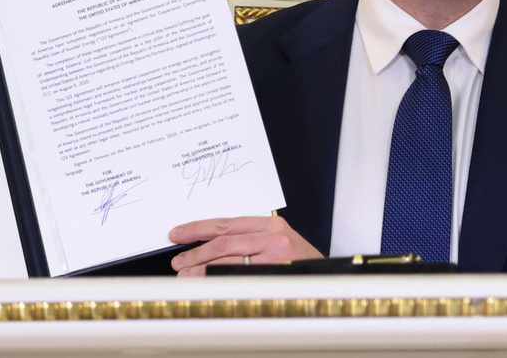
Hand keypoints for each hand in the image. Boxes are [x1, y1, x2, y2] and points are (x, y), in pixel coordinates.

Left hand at [168, 215, 322, 275]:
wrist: (329, 280)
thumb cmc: (301, 264)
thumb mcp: (278, 243)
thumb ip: (250, 239)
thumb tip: (211, 246)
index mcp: (270, 224)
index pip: (226, 223)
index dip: (198, 228)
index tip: (178, 234)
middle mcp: (272, 236)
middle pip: (222, 241)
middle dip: (195, 251)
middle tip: (178, 260)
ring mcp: (274, 255)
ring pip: (226, 259)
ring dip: (201, 268)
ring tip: (185, 274)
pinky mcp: (274, 273)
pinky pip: (238, 276)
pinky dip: (217, 279)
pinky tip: (205, 283)